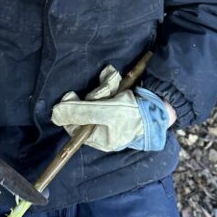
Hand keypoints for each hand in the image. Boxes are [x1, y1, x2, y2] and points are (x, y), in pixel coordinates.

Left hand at [51, 65, 170, 152]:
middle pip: (85, 108)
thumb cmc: (134, 113)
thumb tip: (54, 114)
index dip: (70, 109)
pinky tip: (117, 79)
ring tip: (116, 83)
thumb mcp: (105, 113)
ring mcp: (111, 113)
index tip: (71, 96)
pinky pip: (107, 89)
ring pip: (96, 96)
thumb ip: (79, 113)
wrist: (162, 102)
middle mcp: (104, 126)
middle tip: (104, 91)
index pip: (74, 125)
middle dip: (95, 96)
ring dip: (105, 86)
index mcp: (100, 138)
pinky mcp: (119, 99)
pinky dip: (111, 81)